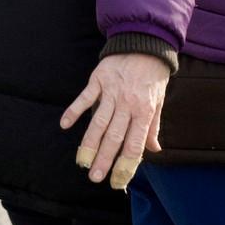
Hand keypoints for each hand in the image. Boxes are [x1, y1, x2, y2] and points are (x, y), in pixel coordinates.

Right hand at [60, 53, 169, 190]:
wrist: (145, 43)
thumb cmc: (153, 76)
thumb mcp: (159, 101)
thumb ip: (152, 127)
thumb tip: (153, 150)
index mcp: (144, 112)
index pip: (134, 144)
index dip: (126, 164)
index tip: (118, 181)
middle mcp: (127, 104)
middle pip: (114, 137)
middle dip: (105, 159)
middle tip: (96, 178)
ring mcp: (111, 92)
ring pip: (99, 122)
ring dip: (90, 143)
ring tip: (83, 162)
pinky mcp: (98, 80)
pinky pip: (85, 98)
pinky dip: (74, 111)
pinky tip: (65, 125)